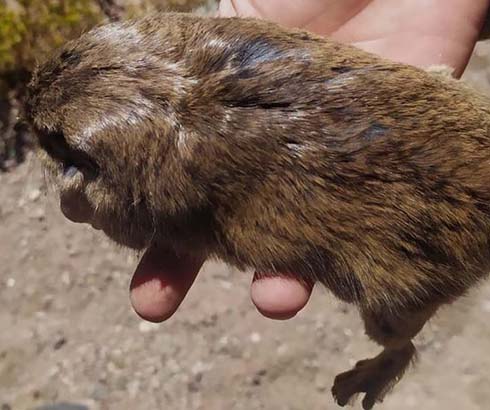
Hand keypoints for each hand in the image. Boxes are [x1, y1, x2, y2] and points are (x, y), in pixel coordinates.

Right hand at [128, 0, 489, 323]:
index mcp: (230, 121)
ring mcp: (332, 167)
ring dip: (282, 278)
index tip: (91, 225)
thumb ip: (187, 48)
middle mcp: (275, 155)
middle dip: (187, 266)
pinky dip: (359, 258)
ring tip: (272, 301)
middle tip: (151, 305)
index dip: (140, 210)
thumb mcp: (240, 7)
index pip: (176, 174)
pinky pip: (373, 224)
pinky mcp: (392, 166)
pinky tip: (341, 277)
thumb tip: (113, 54)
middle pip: (228, 223)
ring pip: (303, 239)